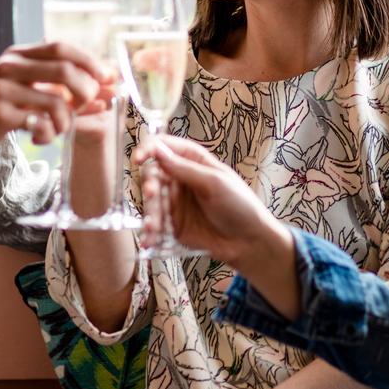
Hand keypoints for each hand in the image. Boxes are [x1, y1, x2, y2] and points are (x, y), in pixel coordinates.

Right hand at [0, 41, 116, 160]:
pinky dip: (49, 134)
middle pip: (66, 70)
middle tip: (86, 108)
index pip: (62, 48)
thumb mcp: (22, 91)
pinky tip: (39, 138)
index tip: (109, 79)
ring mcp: (2, 88)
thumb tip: (107, 92)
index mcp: (17, 55)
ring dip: (67, 120)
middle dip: (86, 91)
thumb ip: (59, 89)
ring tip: (57, 130)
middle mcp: (9, 66)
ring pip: (57, 100)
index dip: (90, 62)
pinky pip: (41, 122)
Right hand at [137, 135, 287, 271]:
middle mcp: (181, 179)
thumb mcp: (215, 183)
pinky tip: (149, 240)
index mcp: (193, 161)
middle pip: (153, 175)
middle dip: (149, 185)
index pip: (164, 147)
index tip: (138, 159)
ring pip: (151, 202)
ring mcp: (175, 202)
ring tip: (152, 227)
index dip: (149, 149)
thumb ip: (185, 168)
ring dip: (149, 212)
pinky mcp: (173, 224)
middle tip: (151, 194)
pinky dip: (149, 232)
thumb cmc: (239, 205)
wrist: (249, 242)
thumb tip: (158, 150)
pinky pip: (155, 224)